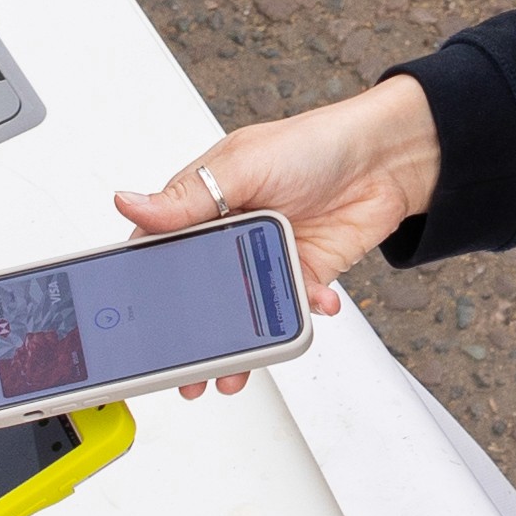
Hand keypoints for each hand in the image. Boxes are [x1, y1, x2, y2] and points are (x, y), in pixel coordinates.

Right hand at [114, 77, 442, 389]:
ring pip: (242, 310)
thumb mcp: (243, 163)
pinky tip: (312, 306)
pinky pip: (291, 307)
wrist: (386, 158)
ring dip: (238, 344)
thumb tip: (128, 202)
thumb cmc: (314, 143)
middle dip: (190, 334)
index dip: (147, 285)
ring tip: (230, 372)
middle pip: (200, 292)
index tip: (138, 320)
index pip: (162, 248)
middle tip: (182, 369)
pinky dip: (300, 315)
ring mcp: (267, 258)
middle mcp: (232, 234)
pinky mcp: (303, 275)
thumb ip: (189, 195)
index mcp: (206, 203)